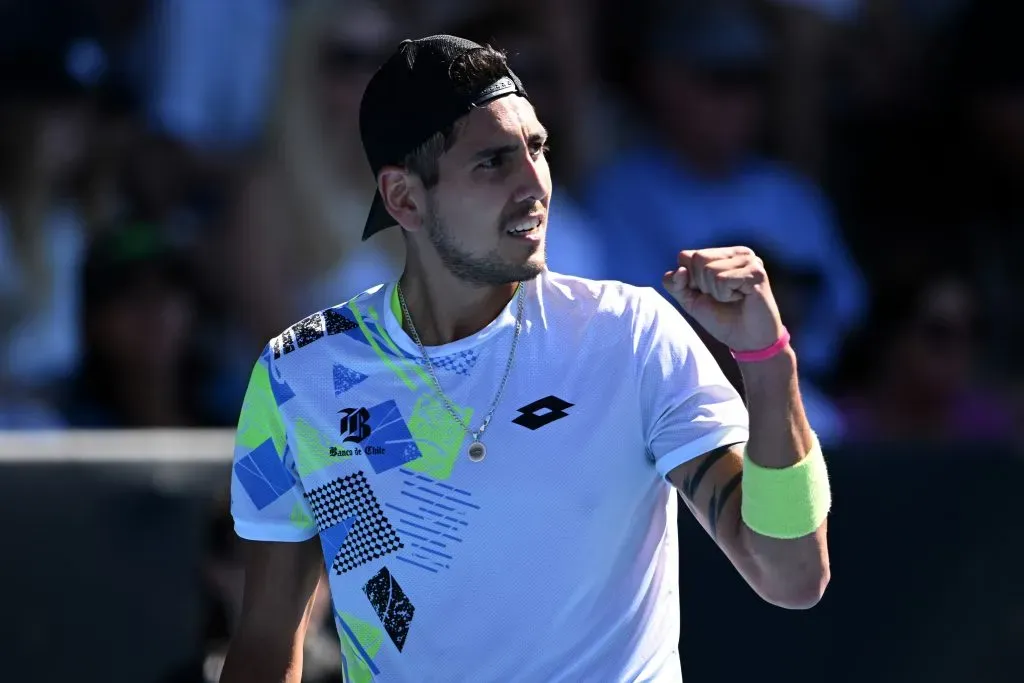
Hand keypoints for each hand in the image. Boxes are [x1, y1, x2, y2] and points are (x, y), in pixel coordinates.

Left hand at [662, 246, 786, 351]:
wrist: (748, 341)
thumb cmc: (722, 318)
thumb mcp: (690, 300)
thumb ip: (675, 284)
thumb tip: (679, 270)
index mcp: (722, 254)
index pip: (685, 256)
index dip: (688, 280)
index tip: (706, 294)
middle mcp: (737, 252)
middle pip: (697, 259)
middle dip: (702, 285)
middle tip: (722, 297)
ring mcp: (749, 260)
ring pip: (709, 269)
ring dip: (716, 292)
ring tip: (733, 298)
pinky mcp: (756, 272)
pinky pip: (722, 280)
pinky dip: (725, 295)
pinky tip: (740, 298)